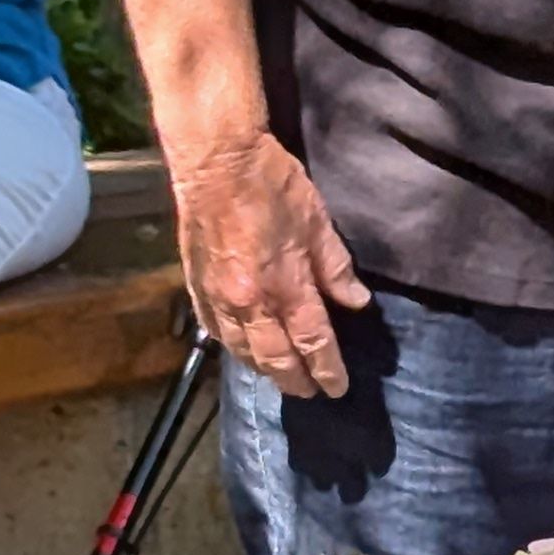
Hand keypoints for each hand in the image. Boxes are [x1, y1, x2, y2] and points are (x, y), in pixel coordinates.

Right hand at [172, 132, 372, 398]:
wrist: (216, 162)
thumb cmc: (273, 184)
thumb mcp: (317, 222)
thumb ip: (335, 268)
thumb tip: (357, 303)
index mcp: (285, 285)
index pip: (313, 341)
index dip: (327, 369)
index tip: (337, 388)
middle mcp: (249, 302)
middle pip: (275, 357)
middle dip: (295, 379)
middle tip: (310, 393)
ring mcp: (219, 297)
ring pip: (241, 350)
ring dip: (263, 369)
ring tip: (281, 376)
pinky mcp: (196, 286)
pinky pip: (214, 330)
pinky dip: (232, 347)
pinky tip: (241, 350)